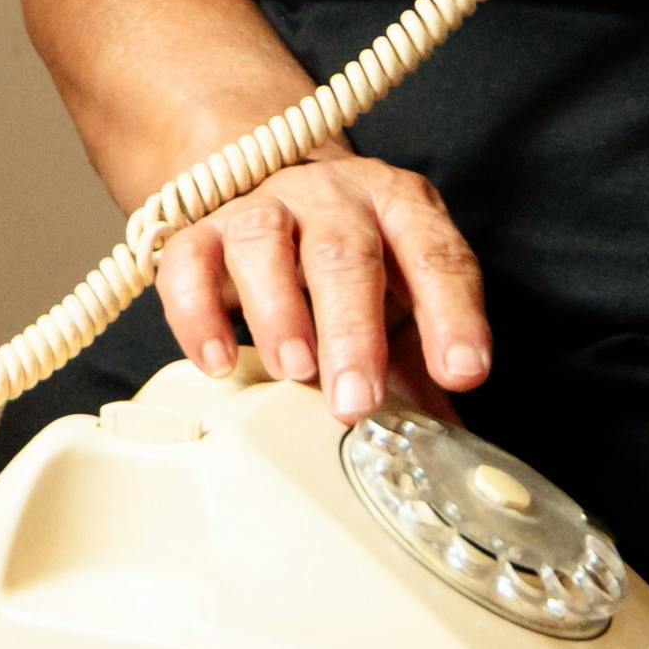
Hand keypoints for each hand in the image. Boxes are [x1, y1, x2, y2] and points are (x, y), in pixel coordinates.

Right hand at [146, 149, 488, 418]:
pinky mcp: (201, 229)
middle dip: (352, 331)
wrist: (281, 195)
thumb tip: (457, 453)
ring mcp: (264, 207)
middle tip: (356, 403)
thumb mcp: (404, 307)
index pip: (437, 254)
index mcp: (401, 210)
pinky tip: (217, 362)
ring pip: (262, 240)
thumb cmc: (357, 269)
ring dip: (277, 310)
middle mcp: (334, 197)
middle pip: (344, 251)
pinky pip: (188, 261)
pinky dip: (198, 312)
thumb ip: (428, 370)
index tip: (461, 374)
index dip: (453, 314)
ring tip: (293, 371)